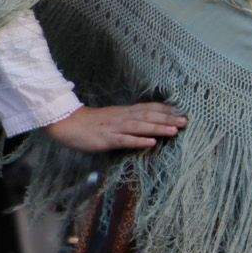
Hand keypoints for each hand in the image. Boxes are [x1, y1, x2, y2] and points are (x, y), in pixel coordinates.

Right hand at [42, 102, 186, 152]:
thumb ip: (127, 119)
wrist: (65, 123)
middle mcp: (121, 117)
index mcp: (123, 112)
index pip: (148, 108)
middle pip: (147, 117)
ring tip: (174, 131)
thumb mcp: (110, 118)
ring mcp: (114, 128)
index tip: (182, 112)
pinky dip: (138, 141)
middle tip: (186, 121)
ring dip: (157, 128)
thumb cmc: (88, 122)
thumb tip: (145, 122)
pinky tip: (150, 143)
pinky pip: (124, 140)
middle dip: (167, 119)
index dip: (165, 110)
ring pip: (139, 127)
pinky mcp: (106, 139)